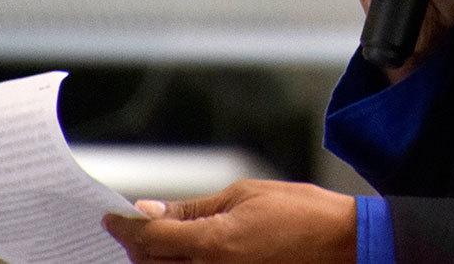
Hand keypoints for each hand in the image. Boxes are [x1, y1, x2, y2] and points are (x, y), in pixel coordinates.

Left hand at [103, 179, 354, 263]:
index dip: (124, 227)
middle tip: (134, 225)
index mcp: (212, 245)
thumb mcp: (244, 196)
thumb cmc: (301, 214)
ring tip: (155, 241)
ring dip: (155, 261)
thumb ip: (195, 209)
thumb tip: (153, 209)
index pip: (149, 238)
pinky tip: (182, 255)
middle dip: (137, 245)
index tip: (110, 217)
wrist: (344, 247)